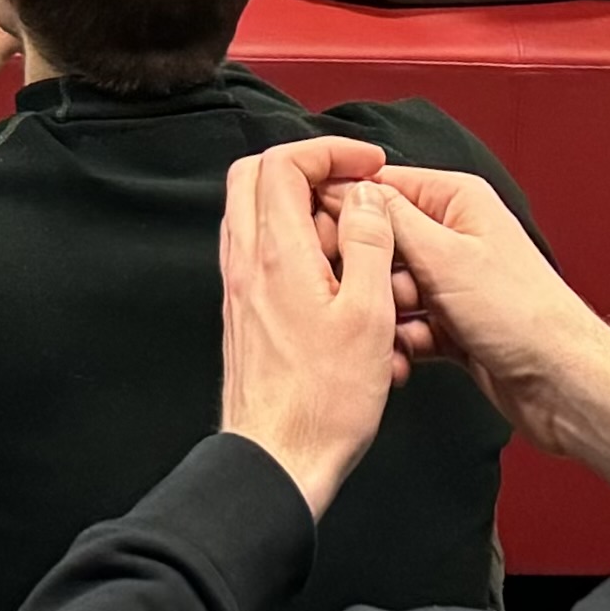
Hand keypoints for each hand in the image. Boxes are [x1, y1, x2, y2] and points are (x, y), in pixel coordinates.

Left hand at [219, 144, 404, 516]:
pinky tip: (337, 282)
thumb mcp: (368, 316)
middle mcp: (246, 264)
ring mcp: (240, 290)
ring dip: (303, 211)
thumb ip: (368, 244)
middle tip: (354, 187)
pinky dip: (295, 248)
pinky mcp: (244, 315)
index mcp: (276, 255)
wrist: (279, 460)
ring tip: (354, 241)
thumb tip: (366, 195)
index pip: (283, 163)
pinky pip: (261, 256)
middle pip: (255, 177)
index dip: (329, 150)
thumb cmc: (326, 400)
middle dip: (308, 168)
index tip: (369, 165)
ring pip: (255, 216)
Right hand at [371, 162, 609, 495]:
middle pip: (380, 241)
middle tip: (357, 294)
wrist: (560, 384)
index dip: (344, 209)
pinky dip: (401, 342)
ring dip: (382, 312)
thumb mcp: (443, 255)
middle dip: (365, 271)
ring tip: (386, 332)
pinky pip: (407, 326)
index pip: (380, 186)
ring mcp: (452, 283)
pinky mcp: (451, 325)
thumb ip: (390, 220)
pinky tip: (402, 358)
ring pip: (390, 289)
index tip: (314, 233)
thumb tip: (344, 187)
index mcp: (456, 200)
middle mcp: (453, 235)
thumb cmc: (520, 314)